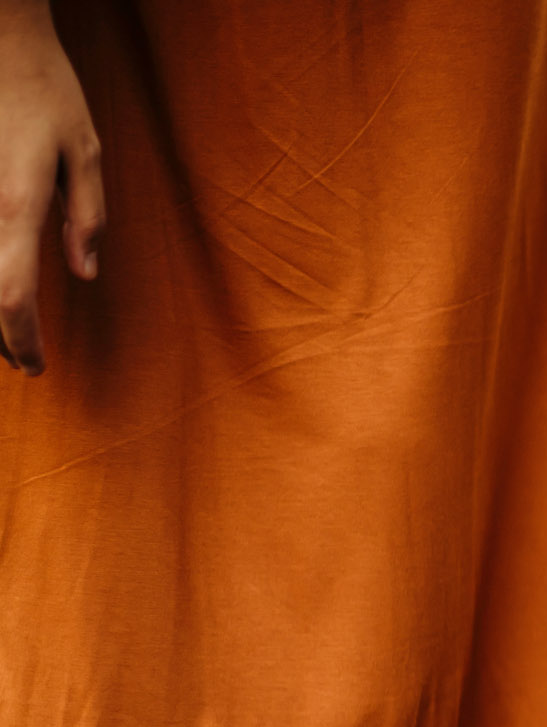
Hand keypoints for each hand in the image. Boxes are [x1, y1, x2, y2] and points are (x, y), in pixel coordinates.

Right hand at [0, 0, 103, 375]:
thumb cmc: (42, 86)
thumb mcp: (83, 150)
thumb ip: (86, 216)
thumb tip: (83, 274)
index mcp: (16, 205)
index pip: (12, 297)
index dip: (22, 341)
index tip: (38, 367)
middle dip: (0, 335)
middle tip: (24, 359)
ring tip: (8, 333)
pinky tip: (1, 277)